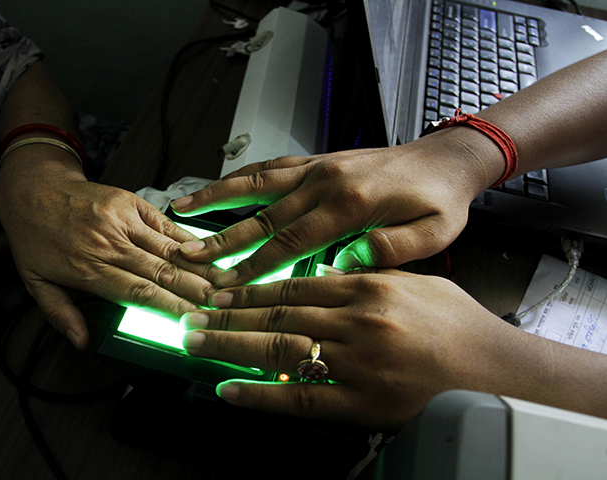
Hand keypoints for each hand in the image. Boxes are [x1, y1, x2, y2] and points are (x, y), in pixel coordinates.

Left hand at [0, 148, 220, 349]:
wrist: (32, 189)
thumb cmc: (36, 235)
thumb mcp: (35, 282)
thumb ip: (60, 313)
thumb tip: (80, 340)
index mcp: (88, 268)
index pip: (140, 294)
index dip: (171, 308)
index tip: (193, 321)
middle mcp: (110, 243)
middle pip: (162, 272)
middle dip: (195, 291)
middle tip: (220, 304)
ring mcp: (122, 219)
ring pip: (169, 248)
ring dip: (199, 266)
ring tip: (222, 281)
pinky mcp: (130, 202)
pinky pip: (165, 224)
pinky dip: (187, 239)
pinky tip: (206, 250)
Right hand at [171, 131, 500, 286]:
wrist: (447, 159)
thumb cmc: (440, 200)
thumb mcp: (431, 233)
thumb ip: (389, 249)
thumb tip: (345, 263)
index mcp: (349, 204)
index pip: (289, 240)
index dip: (254, 265)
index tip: (227, 284)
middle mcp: (326, 181)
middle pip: (262, 213)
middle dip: (222, 237)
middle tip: (189, 253)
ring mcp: (319, 167)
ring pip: (258, 182)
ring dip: (218, 195)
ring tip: (184, 207)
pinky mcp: (319, 161)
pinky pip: (273, 166)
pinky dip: (243, 175)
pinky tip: (223, 184)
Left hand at [180, 269, 533, 430]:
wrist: (494, 368)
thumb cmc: (457, 324)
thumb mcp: (412, 281)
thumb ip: (365, 273)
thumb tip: (324, 270)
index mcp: (368, 287)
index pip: (293, 285)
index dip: (251, 288)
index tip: (221, 289)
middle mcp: (357, 321)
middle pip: (276, 315)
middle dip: (228, 314)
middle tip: (193, 313)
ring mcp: (356, 362)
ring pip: (279, 349)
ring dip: (230, 345)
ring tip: (196, 342)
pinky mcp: (360, 402)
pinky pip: (300, 397)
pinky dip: (260, 394)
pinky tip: (229, 390)